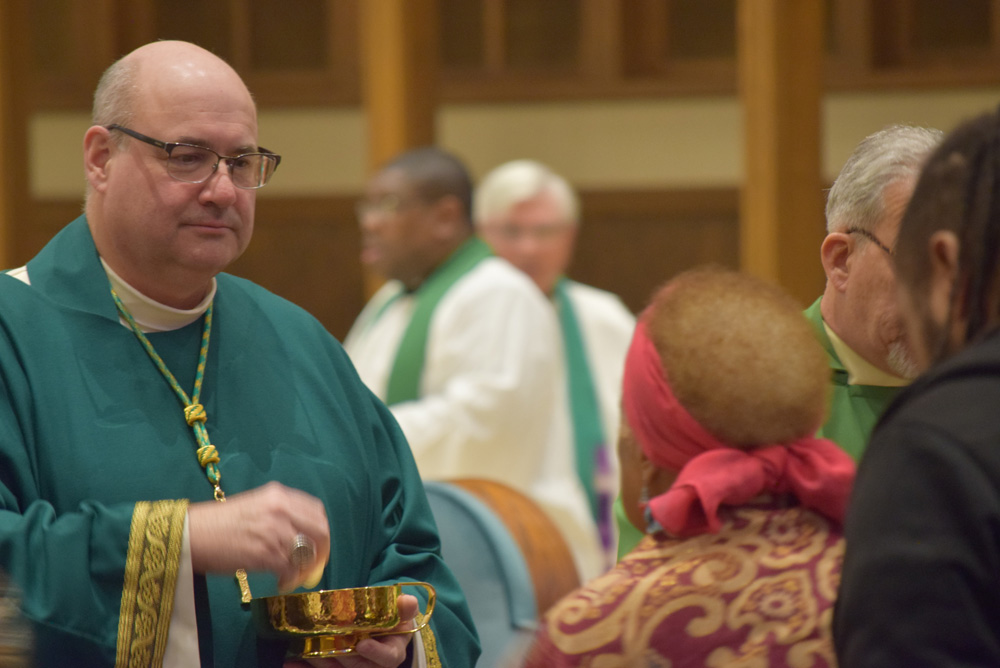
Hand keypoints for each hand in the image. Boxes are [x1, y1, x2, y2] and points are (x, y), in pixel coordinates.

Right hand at [187, 481, 330, 590]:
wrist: (192, 534)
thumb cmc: (220, 523)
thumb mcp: (256, 506)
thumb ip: (281, 515)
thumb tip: (305, 538)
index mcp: (279, 494)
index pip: (317, 511)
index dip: (320, 530)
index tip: (317, 544)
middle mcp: (281, 509)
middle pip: (320, 531)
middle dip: (321, 551)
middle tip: (313, 565)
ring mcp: (274, 530)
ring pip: (307, 553)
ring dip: (303, 570)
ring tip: (290, 577)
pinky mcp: (266, 553)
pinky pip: (291, 570)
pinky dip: (290, 580)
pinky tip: (280, 583)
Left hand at [283, 595, 419, 667]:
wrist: (385, 629)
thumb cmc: (394, 620)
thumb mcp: (402, 612)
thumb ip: (405, 608)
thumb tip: (408, 601)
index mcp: (392, 652)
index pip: (387, 657)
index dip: (375, 653)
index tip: (362, 644)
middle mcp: (374, 665)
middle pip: (356, 664)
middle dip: (339, 656)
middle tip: (324, 645)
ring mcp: (355, 666)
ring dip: (318, 662)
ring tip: (300, 654)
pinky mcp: (339, 667)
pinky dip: (306, 665)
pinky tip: (290, 662)